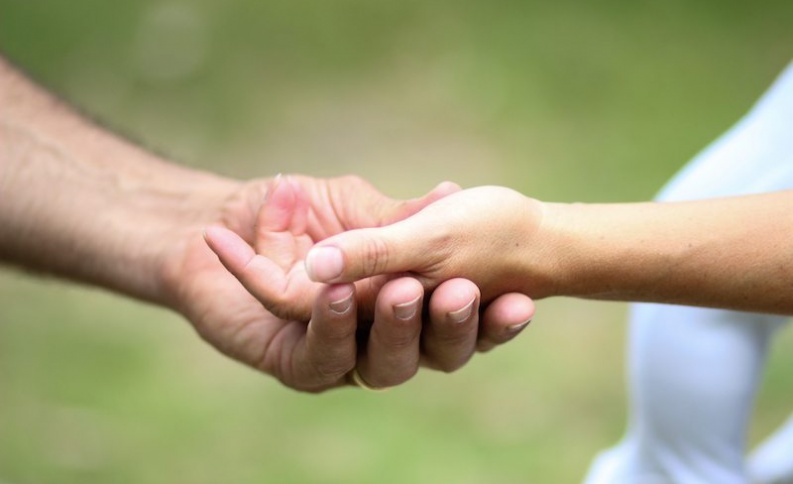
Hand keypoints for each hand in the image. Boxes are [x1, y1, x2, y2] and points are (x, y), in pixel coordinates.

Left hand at [166, 177, 534, 390]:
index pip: (467, 323)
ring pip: (384, 365)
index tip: (524, 302)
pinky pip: (320, 358)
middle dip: (450, 324)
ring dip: (396, 328)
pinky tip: (338, 295)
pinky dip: (331, 327)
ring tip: (401, 288)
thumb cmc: (296, 210)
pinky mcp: (297, 364)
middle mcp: (383, 337)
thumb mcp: (359, 207)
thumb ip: (401, 218)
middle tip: (461, 289)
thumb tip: (452, 196)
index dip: (497, 321)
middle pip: (433, 352)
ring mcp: (343, 355)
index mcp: (410, 304)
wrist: (221, 221)